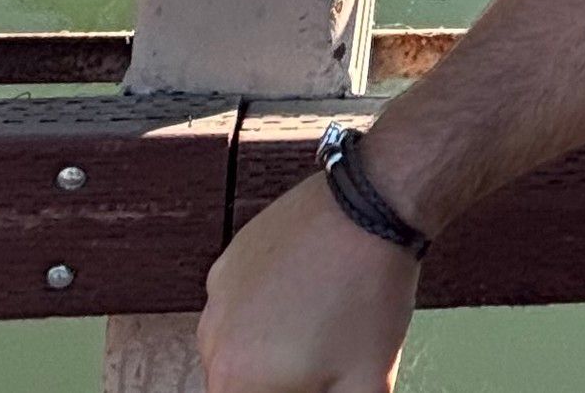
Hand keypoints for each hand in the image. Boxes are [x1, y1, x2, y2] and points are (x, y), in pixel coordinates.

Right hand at [197, 169, 423, 392]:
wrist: (369, 210)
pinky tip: (306, 296)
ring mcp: (219, 294)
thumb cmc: (367, 292)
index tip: (314, 382)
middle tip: (320, 361)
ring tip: (317, 329)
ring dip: (267, 348)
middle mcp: (215, 337)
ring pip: (237, 344)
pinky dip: (264, 309)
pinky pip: (239, 303)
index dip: (294, 390)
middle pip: (239, 382)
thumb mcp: (365, 385)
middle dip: (277, 378)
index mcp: (236, 378)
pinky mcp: (230, 259)